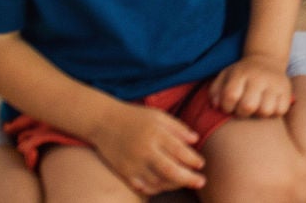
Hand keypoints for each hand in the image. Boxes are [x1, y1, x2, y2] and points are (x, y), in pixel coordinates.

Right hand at [91, 101, 206, 195]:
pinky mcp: (124, 172)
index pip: (180, 151)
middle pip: (170, 171)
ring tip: (183, 182)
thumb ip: (178, 128)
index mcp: (156, 134)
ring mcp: (133, 163)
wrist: (104, 122)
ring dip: (174, 185)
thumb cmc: (136, 117)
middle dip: (189, 179)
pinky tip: (164, 186)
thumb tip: (196, 140)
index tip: (201, 164)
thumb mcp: (159, 116)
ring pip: (158, 182)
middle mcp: (145, 150)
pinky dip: (156, 189)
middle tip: (201, 182)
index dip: (193, 160)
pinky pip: (143, 186)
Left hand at [210, 54, 293, 118]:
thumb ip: (215, 91)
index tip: (229, 106)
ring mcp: (275, 83)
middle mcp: (259, 77)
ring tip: (256, 108)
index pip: (230, 96)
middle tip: (243, 109)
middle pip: (248, 106)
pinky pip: (281, 110)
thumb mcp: (225, 76)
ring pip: (266, 110)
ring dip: (258, 114)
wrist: (266, 60)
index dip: (227, 107)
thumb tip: (216, 105)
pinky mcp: (287, 89)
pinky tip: (268, 106)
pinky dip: (274, 112)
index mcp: (241, 73)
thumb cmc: (242, 74)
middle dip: (242, 113)